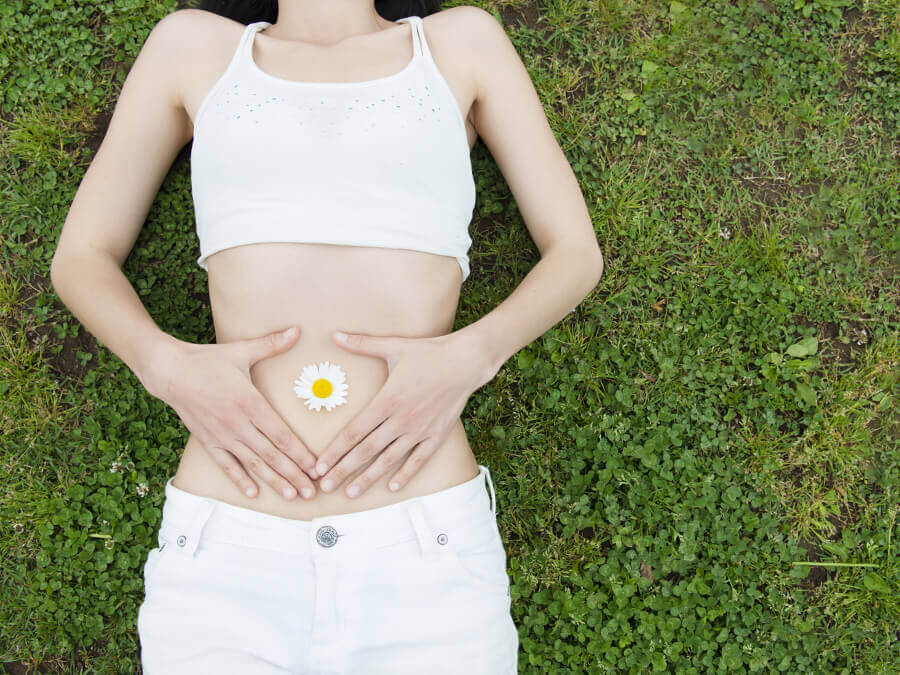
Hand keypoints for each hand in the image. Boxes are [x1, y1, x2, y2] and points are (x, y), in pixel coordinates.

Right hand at [138, 327, 319, 500]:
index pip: (281, 434)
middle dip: (293, 475)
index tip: (316, 468)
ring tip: (291, 496)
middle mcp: (238, 423)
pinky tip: (252, 493)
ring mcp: (222, 435)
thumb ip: (272, 344)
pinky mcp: (208, 441)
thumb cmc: (208, 360)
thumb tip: (298, 330)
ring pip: (252, 463)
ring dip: (273, 481)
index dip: (299, 453)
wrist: (169, 371)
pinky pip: (226, 464)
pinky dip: (239, 479)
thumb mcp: (241, 350)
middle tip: (311, 493)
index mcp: (250, 403)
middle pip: (271, 455)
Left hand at [315, 330, 494, 497]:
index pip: (354, 432)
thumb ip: (362, 344)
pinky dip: (406, 474)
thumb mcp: (393, 346)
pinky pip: (419, 459)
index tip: (319, 466)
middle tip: (324, 486)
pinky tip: (393, 486)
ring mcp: (419, 430)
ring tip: (351, 492)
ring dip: (368, 477)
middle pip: (366, 451)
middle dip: (343, 470)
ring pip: (389, 459)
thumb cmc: (428, 353)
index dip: (335, 451)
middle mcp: (401, 420)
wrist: (465, 362)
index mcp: (387, 400)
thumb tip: (335, 334)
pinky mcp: (437, 434)